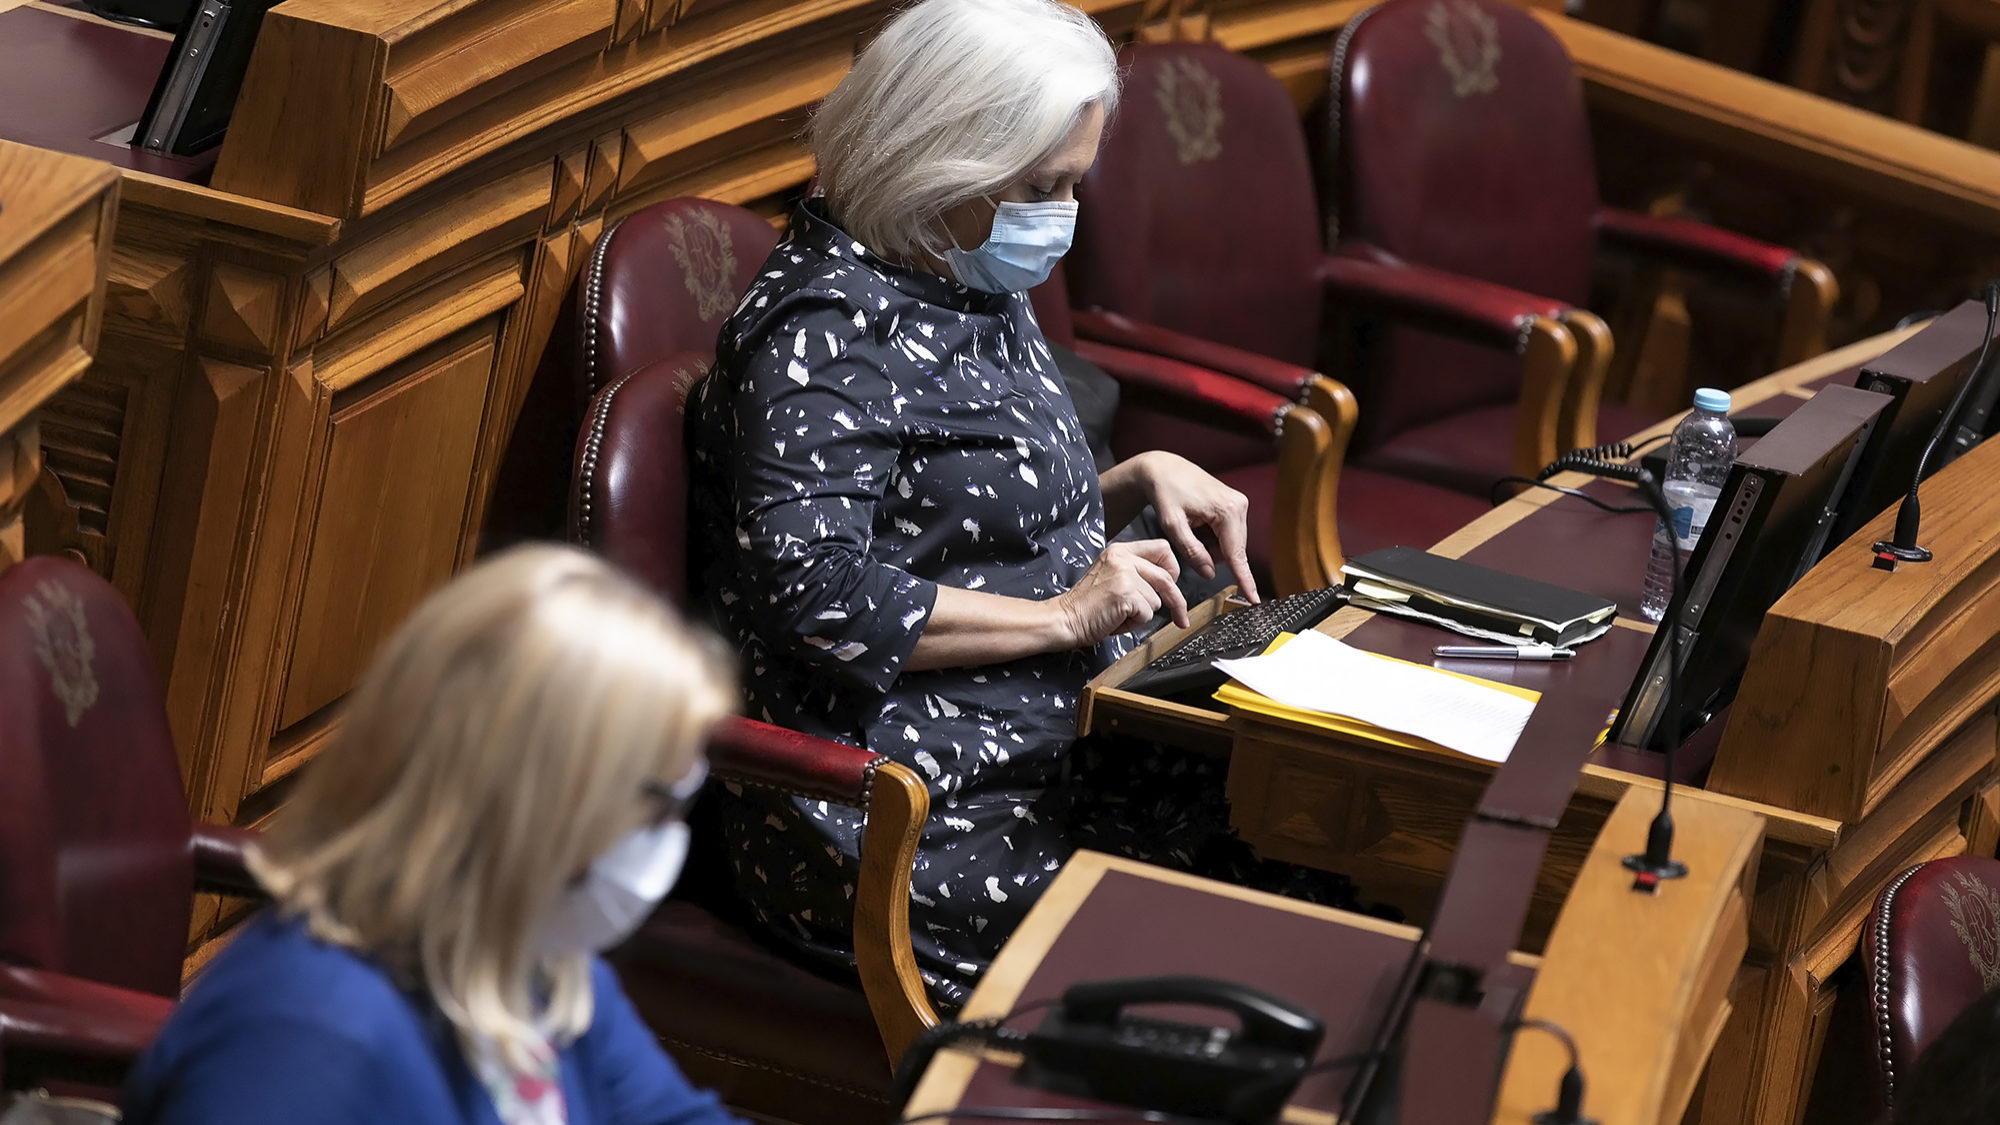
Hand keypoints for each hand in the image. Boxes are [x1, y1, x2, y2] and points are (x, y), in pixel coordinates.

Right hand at [1053, 540, 1188, 644]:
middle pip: (1167, 577)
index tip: (1173, 584)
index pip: (1162, 549)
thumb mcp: (1111, 576)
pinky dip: (1134, 624)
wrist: (1064, 618)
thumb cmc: (1086, 604)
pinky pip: (1147, 614)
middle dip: (1176, 601)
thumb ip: (1135, 573)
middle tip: (1180, 617)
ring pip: (1156, 600)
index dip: (1172, 569)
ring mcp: (1124, 575)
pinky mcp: (1126, 594)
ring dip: (1142, 614)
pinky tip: (1116, 620)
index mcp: (1120, 550)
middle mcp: (1123, 558)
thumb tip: (1166, 584)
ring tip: (1119, 614)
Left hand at [1132, 452, 1258, 602]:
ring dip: (1210, 545)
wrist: (1165, 469)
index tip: (1253, 599)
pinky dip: (1211, 536)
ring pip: (1229, 545)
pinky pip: (1227, 535)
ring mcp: (1240, 504)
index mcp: (1226, 510)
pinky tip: (1198, 522)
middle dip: (1210, 553)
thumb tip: (1209, 573)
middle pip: (1231, 550)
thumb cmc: (1166, 493)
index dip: (1244, 579)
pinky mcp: (1236, 505)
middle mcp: (1239, 506)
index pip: (1236, 554)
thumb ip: (1191, 552)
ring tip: (1192, 525)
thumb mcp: (1172, 526)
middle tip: (1187, 534)